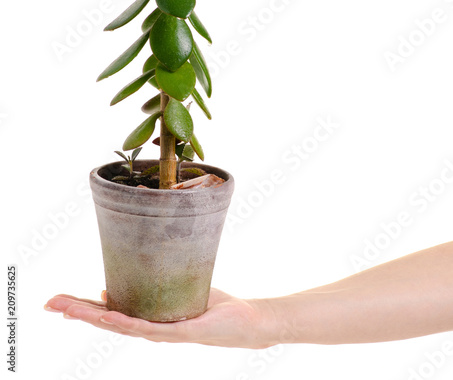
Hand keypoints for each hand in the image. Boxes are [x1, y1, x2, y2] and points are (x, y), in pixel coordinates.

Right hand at [45, 288, 273, 348]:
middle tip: (50, 303)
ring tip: (68, 308)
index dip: (83, 308)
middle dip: (78, 311)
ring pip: (122, 326)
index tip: (58, 301)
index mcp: (149, 318)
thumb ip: (150, 287)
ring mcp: (163, 333)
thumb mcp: (176, 291)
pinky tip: (108, 316)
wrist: (246, 322)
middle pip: (108, 320)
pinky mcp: (180, 332)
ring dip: (93, 316)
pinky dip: (126, 322)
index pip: (110, 313)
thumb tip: (113, 286)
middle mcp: (151, 329)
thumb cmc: (214, 306)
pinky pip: (148, 327)